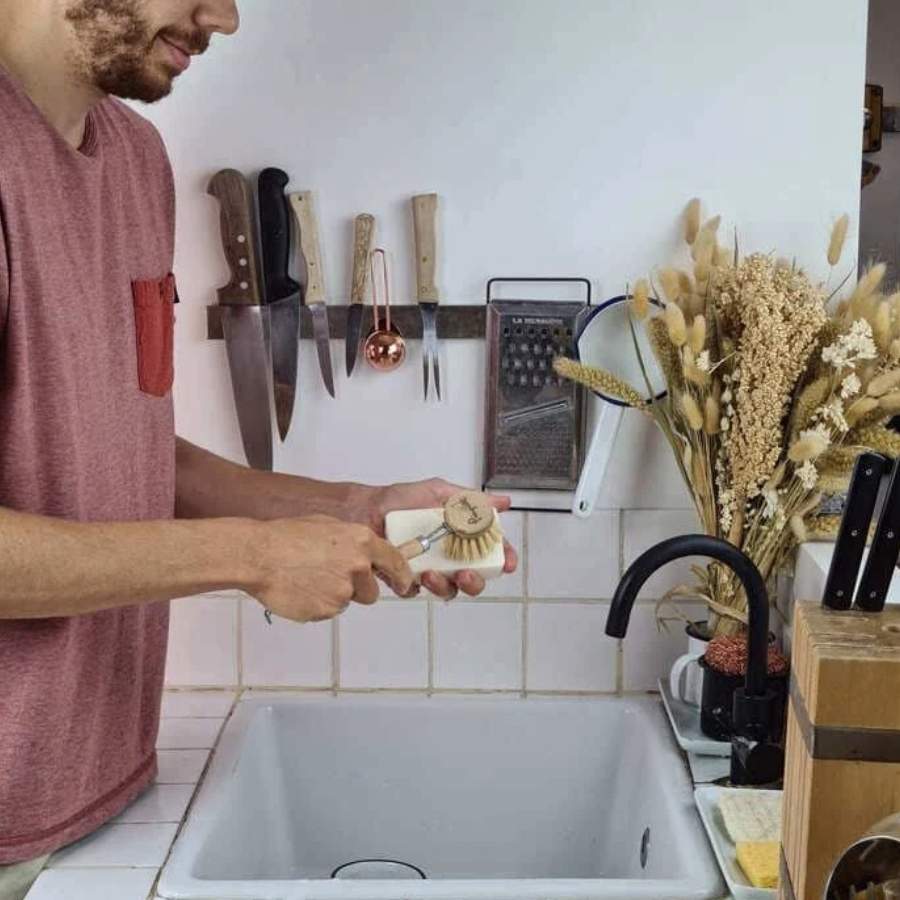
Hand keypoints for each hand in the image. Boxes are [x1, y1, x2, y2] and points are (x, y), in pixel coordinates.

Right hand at [245, 516, 413, 621]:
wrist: (258, 555)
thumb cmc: (287, 536)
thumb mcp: (328, 526)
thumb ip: (353, 542)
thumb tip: (365, 554)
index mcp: (361, 541)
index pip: (395, 562)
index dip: (401, 577)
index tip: (404, 585)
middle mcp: (358, 566)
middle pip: (371, 591)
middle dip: (356, 588)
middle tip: (328, 576)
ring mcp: (343, 591)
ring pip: (348, 601)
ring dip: (334, 596)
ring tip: (309, 579)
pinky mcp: (327, 610)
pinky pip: (328, 612)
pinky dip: (318, 605)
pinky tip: (301, 589)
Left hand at [370, 478, 517, 598]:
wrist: (364, 510)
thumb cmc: (400, 500)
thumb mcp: (438, 492)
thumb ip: (470, 500)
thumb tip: (503, 502)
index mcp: (460, 535)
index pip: (489, 550)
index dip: (502, 559)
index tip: (506, 563)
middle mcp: (448, 555)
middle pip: (474, 578)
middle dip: (475, 582)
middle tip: (465, 574)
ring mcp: (428, 569)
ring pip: (448, 590)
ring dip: (445, 587)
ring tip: (432, 574)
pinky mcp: (405, 579)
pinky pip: (416, 592)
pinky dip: (417, 587)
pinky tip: (412, 575)